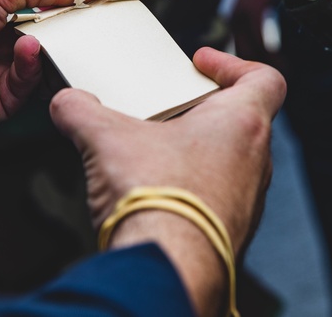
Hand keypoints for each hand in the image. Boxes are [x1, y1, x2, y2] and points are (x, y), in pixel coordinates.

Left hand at [0, 0, 81, 135]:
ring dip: (52, 49)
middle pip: (44, 37)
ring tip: (64, 32)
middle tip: (95, 17)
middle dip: (67, 28)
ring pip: (40, 66)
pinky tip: (26, 51)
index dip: (63, 1)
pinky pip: (25, 90)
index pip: (37, 5)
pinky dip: (30, 69)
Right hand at [49, 48, 285, 316]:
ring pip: (229, 162)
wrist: (167, 267)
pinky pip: (215, 199)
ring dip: (195, 152)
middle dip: (199, 111)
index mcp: (242, 123)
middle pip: (240, 120)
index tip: (202, 64)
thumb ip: (82, 111)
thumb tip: (67, 103)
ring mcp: (247, 200)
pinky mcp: (231, 232)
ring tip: (152, 152)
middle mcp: (255, 161)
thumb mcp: (106, 139)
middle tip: (166, 107)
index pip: (264, 78)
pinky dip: (190, 189)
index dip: (233, 64)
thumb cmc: (159, 200)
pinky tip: (153, 193)